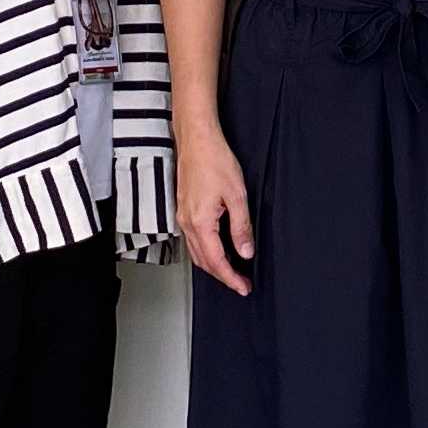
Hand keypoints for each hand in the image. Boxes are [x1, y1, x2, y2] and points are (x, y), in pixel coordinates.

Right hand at [181, 122, 258, 296]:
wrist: (196, 140)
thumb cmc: (214, 160)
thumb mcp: (236, 195)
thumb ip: (241, 227)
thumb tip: (245, 251)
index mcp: (200, 222)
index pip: (216, 261)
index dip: (231, 278)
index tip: (243, 287)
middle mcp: (187, 223)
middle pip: (203, 262)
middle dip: (222, 276)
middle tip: (240, 284)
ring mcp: (182, 217)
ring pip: (196, 253)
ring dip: (213, 266)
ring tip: (231, 272)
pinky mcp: (183, 210)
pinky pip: (192, 240)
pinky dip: (205, 252)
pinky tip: (216, 250)